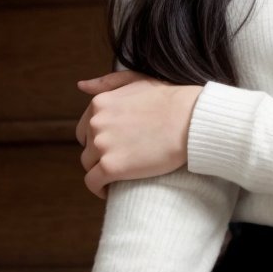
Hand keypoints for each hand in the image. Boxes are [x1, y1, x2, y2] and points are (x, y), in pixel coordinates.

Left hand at [75, 70, 204, 198]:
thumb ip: (107, 82)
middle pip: (87, 148)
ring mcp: (102, 145)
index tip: (113, 147)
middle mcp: (95, 123)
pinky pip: (93, 183)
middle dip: (99, 155)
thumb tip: (81, 85)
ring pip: (89, 166)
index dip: (97, 140)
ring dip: (100, 171)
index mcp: (99, 104)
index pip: (85, 129)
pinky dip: (98, 189)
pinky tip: (109, 191)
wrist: (191, 119)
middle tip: (121, 160)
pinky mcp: (111, 167)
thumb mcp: (137, 80)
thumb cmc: (171, 99)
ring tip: (118, 177)